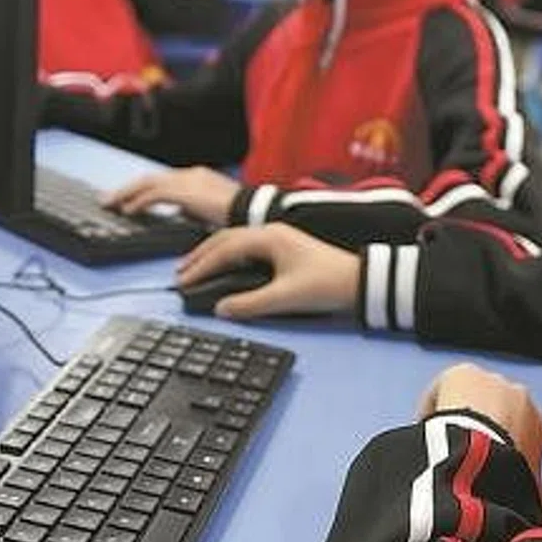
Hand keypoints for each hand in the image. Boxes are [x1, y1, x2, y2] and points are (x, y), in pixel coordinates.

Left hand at [105, 167, 241, 225]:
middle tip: (109, 199)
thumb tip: (180, 213)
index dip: (141, 189)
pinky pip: (154, 195)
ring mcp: (187, 181)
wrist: (252, 211)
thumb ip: (194, 208)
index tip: (127, 198)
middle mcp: (189, 175)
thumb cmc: (239, 214)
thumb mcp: (211, 209)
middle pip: (149, 179)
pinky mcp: (185, 192)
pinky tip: (129, 211)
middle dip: (127, 189)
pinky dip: (139, 202)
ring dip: (126, 194)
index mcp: (197, 177)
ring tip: (112, 204)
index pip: (161, 180)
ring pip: (147, 184)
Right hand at [176, 224, 361, 319]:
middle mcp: (272, 233)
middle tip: (181, 273)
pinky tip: (224, 267)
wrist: (359, 281)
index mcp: (270, 238)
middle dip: (201, 256)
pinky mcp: (285, 248)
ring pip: (236, 241)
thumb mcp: (285, 298)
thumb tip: (222, 309)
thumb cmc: (328, 283)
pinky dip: (229, 256)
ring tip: (196, 268)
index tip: (184, 280)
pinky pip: (247, 247)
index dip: (202, 265)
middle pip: (226, 238)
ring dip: (214, 254)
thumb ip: (250, 304)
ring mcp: (279, 238)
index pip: (225, 248)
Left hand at [418, 363, 541, 522]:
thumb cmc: (509, 475)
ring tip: (445, 444)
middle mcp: (518, 395)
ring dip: (462, 416)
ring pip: (471, 398)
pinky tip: (428, 428)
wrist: (481, 452)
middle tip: (465, 456)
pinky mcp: (463, 373)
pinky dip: (438, 405)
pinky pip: (446, 388)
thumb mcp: (536, 497)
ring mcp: (490, 381)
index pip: (522, 432)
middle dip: (483, 430)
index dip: (505, 450)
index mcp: (538, 421)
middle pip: (496, 411)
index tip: (490, 468)